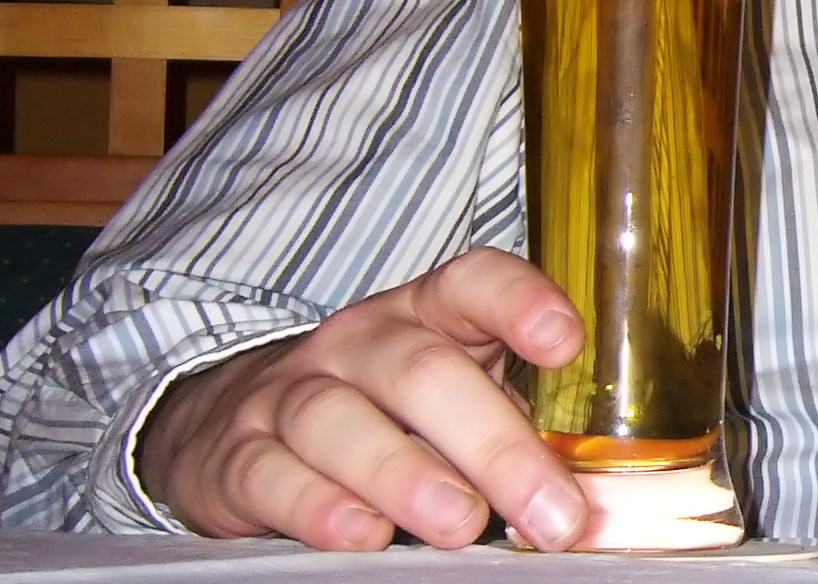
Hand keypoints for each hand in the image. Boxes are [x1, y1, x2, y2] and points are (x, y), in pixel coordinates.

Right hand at [137, 247, 589, 551]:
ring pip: (341, 420)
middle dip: (493, 443)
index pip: (473, 282)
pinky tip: (363, 533)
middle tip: (548, 509)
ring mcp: (290, 394)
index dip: (519, 302)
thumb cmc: (384, 412)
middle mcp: (359, 342)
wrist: (235, 425)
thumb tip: (583, 495)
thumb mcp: (453, 395)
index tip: (565, 343)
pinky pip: (272, 474)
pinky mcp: (237, 457)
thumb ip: (514, 426)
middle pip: (423, 372)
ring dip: (406, 474)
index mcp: (426, 314)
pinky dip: (318, 506)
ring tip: (460, 523)